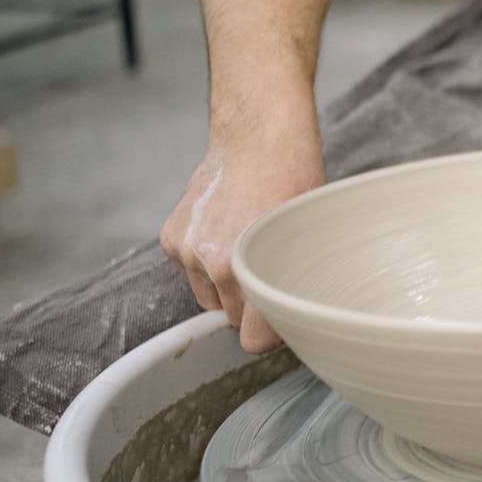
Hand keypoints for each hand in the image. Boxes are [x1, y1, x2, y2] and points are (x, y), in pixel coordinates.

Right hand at [160, 132, 322, 351]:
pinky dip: (202, 259)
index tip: (279, 322)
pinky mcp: (171, 238)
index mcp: (252, 271)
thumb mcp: (309, 238)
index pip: (252, 340)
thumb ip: (292, 284)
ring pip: (207, 296)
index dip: (268, 333)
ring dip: (222, 284)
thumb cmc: (294, 184)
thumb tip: (294, 318)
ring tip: (246, 248)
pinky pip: (188, 270)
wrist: (259, 142)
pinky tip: (224, 231)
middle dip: (248, 304)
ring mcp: (188, 251)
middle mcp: (214, 266)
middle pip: (231, 318)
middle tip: (269, 271)